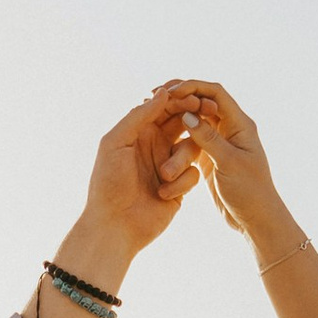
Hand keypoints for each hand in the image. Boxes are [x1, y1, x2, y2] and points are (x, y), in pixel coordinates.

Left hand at [70, 93, 200, 274]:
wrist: (115, 225)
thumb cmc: (109, 183)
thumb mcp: (116, 143)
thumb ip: (139, 116)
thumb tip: (163, 92)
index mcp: (139, 131)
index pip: (164, 107)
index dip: (180, 100)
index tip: (194, 98)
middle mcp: (155, 145)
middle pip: (183, 123)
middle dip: (195, 119)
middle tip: (209, 113)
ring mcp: (169, 164)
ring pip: (191, 148)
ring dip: (181, 159)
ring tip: (164, 176)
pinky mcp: (179, 186)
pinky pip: (193, 174)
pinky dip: (181, 181)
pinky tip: (164, 194)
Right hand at [153, 80, 287, 250]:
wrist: (256, 219)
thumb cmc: (250, 191)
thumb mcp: (228, 163)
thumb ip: (208, 138)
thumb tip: (187, 115)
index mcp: (240, 124)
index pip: (215, 94)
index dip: (192, 87)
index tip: (169, 90)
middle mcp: (229, 128)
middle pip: (201, 103)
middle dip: (179, 99)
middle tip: (153, 95)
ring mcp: (219, 142)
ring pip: (193, 125)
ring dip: (175, 126)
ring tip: (155, 125)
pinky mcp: (209, 157)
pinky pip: (190, 143)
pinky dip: (176, 143)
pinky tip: (159, 140)